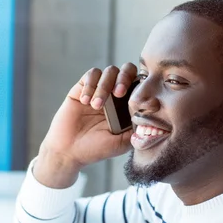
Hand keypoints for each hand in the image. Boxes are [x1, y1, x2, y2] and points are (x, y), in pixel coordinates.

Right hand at [34, 63, 137, 187]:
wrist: (68, 151)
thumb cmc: (95, 149)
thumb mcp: (122, 142)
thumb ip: (138, 129)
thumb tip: (153, 112)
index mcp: (126, 106)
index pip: (139, 85)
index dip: (141, 86)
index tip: (137, 101)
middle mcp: (114, 95)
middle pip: (127, 70)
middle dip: (125, 78)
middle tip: (119, 93)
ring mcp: (98, 90)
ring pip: (109, 71)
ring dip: (104, 86)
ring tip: (96, 106)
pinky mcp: (82, 88)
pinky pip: (91, 75)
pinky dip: (90, 85)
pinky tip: (86, 102)